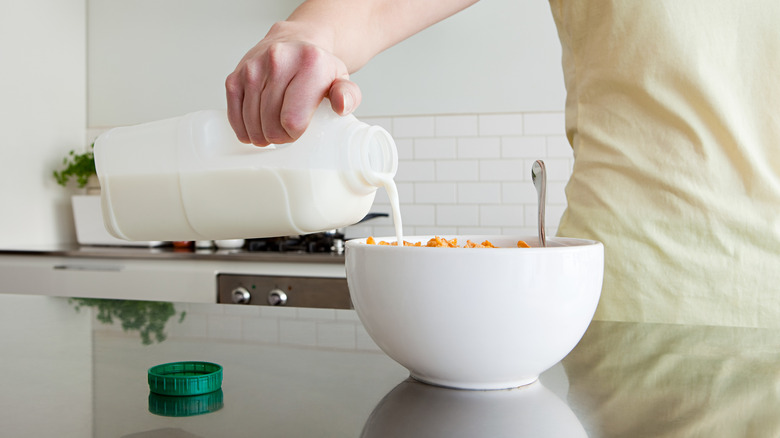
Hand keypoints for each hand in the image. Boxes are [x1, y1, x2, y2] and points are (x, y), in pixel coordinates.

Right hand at [225, 23, 361, 145]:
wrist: (296, 42)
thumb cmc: (318, 68)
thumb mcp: (341, 80)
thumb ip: (348, 95)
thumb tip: (341, 106)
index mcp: (309, 64)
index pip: (292, 120)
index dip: (294, 134)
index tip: (299, 129)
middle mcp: (278, 61)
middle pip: (270, 124)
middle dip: (278, 136)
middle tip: (286, 131)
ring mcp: (253, 68)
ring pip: (252, 122)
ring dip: (261, 134)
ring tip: (272, 129)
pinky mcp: (235, 75)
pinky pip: (234, 114)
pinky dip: (243, 128)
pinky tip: (254, 128)